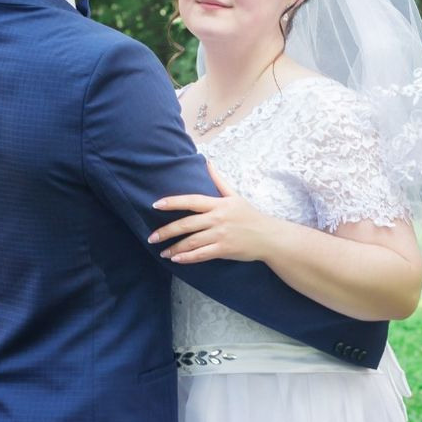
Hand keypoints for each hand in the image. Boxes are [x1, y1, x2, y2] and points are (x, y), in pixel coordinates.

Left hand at [148, 164, 270, 263]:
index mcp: (218, 204)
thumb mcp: (234, 196)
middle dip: (167, 231)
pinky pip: (202, 255)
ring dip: (174, 248)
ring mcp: (220, 235)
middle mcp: (217, 219)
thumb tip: (207, 161)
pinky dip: (188, 258)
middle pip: (186, 224)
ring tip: (162, 251)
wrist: (269, 237)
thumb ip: (218, 180)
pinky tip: (176, 259)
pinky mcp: (224, 250)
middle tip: (152, 237)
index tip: (155, 205)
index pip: (191, 200)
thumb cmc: (250, 215)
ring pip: (192, 242)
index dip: (172, 202)